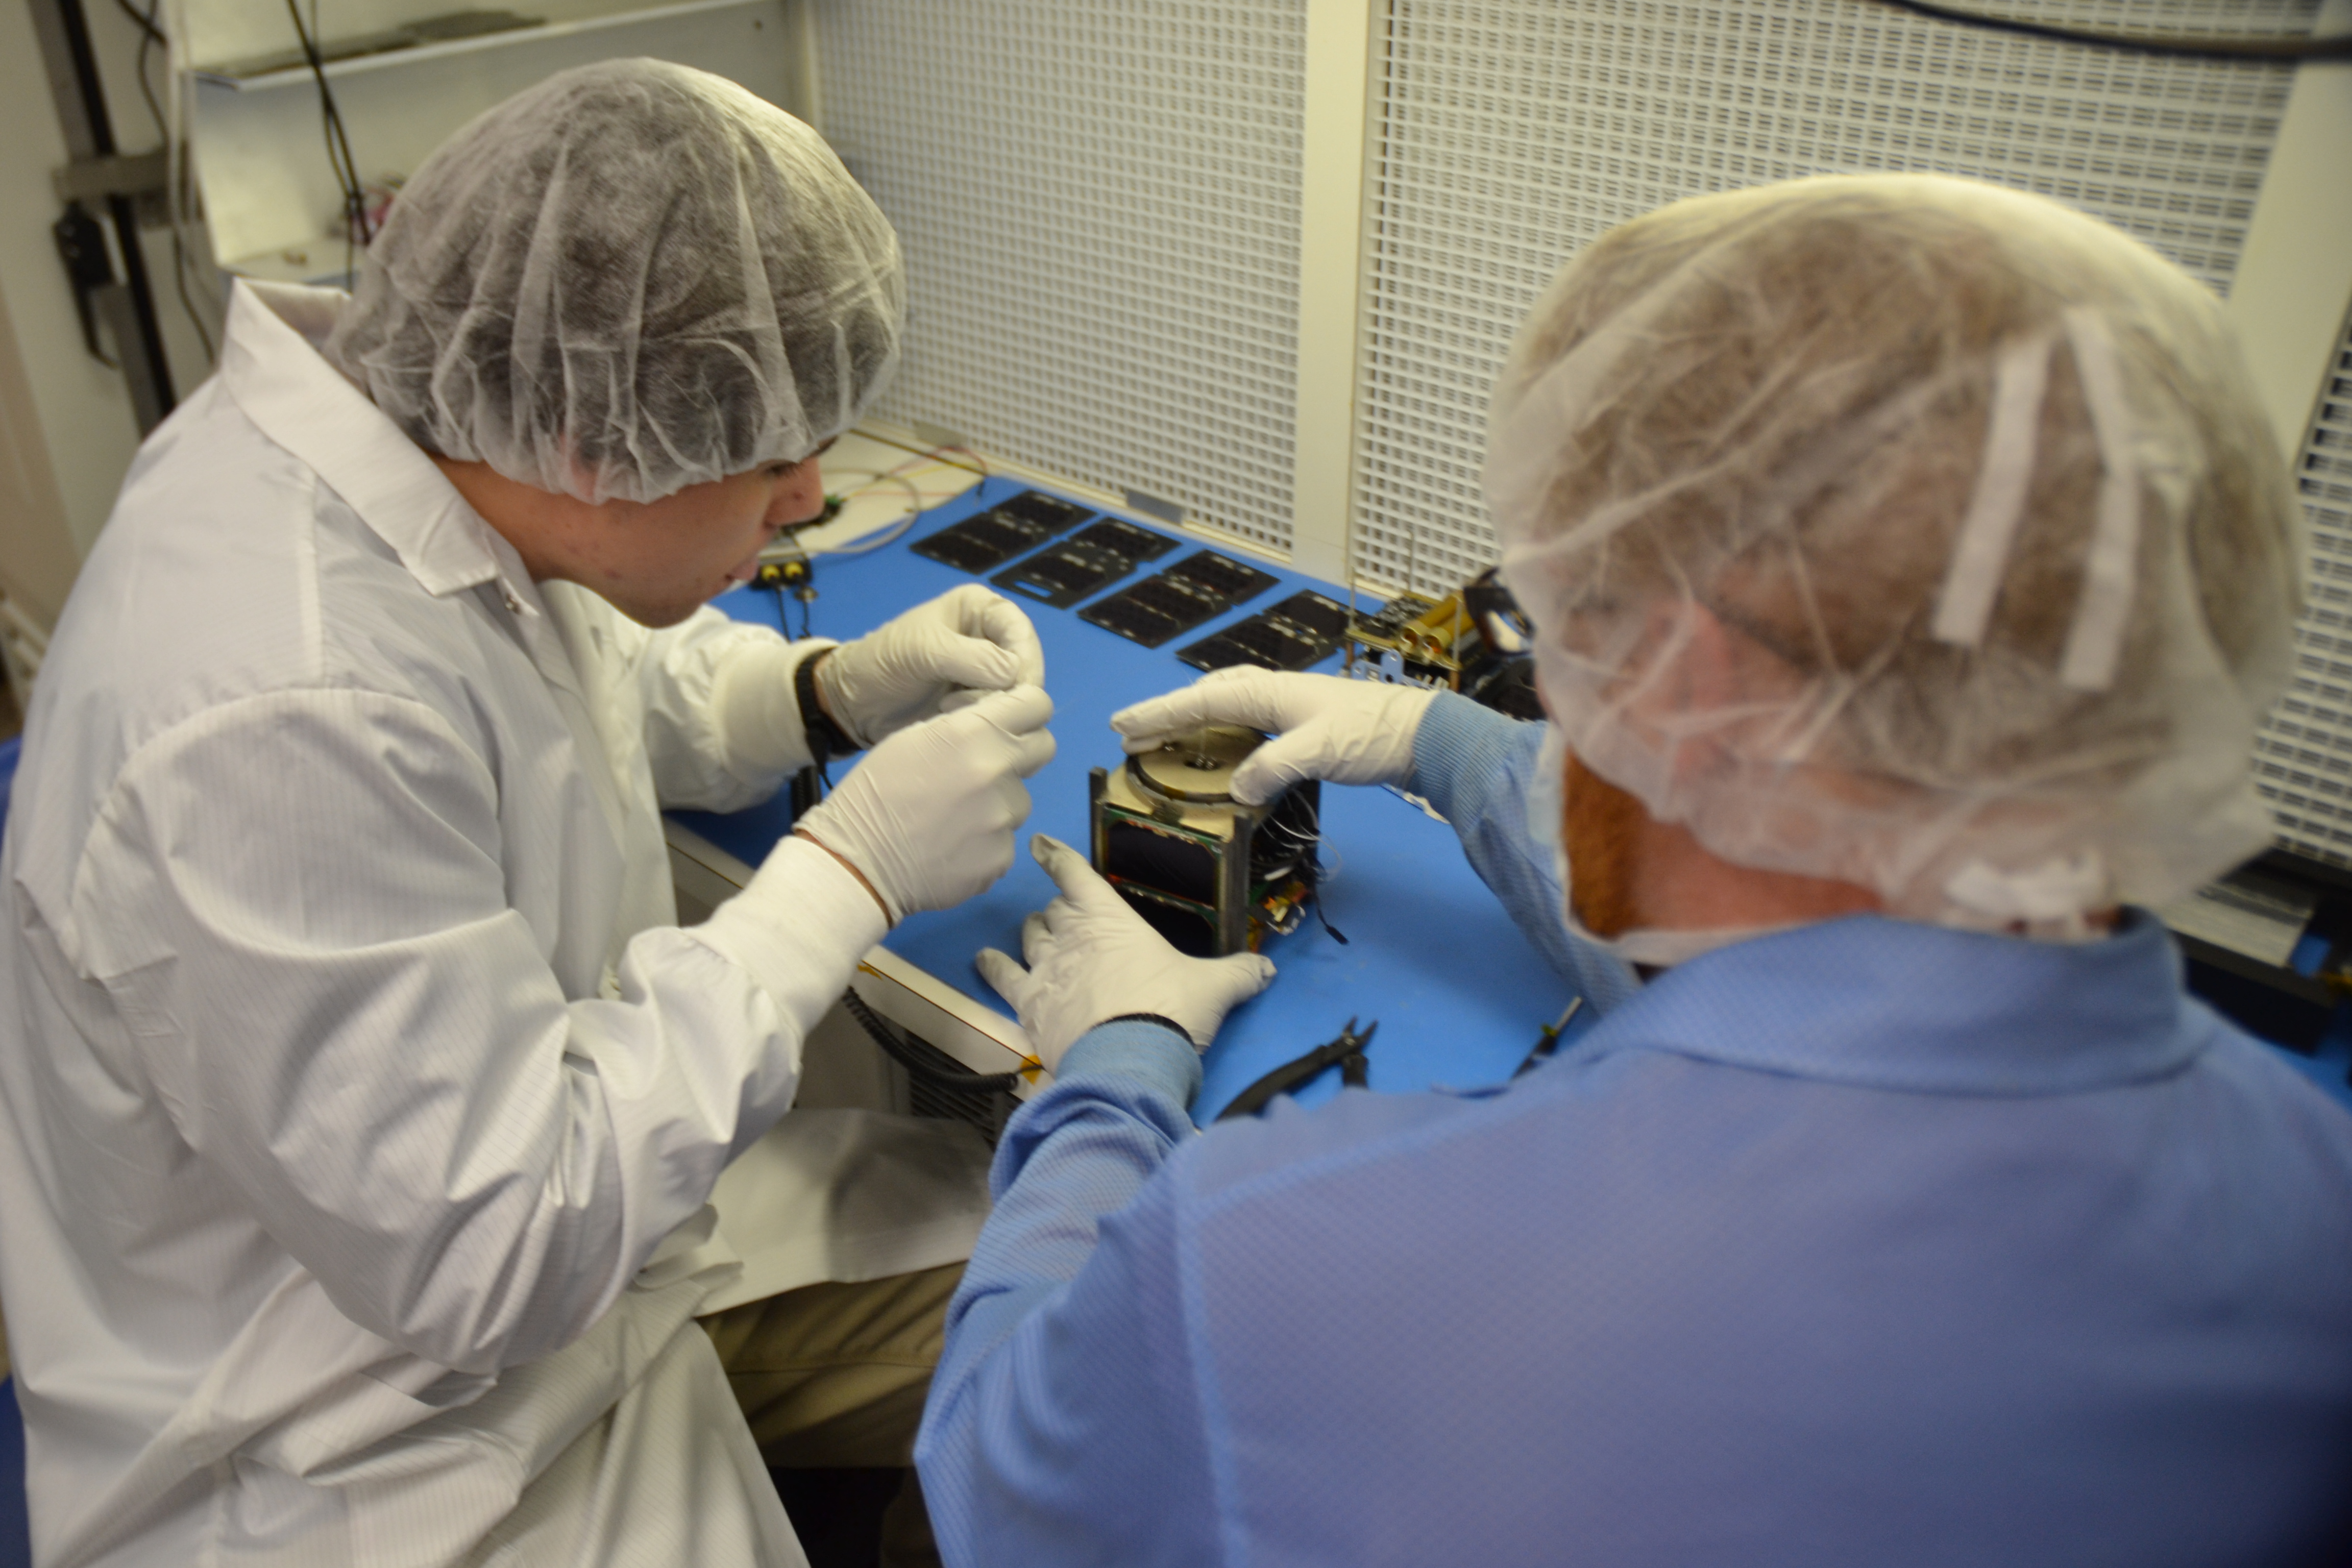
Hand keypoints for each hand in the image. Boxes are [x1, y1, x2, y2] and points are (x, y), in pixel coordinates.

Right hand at [795, 686, 1055, 920]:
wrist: (857, 862)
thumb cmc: (875, 792)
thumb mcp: (911, 738)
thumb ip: (964, 725)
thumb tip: (997, 723)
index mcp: (973, 732)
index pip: (1036, 704)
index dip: (1026, 709)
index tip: (1014, 720)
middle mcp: (997, 771)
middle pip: (1043, 748)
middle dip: (1021, 752)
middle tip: (987, 767)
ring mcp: (1003, 819)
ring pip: (1019, 800)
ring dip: (997, 804)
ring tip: (954, 817)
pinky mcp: (1001, 858)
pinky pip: (1005, 841)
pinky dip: (985, 842)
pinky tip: (952, 846)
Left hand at [816, 585, 1045, 746]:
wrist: (854, 702)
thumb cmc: (882, 663)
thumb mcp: (923, 651)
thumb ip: (971, 658)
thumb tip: (1013, 674)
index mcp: (979, 609)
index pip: (1020, 631)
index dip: (1025, 660)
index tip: (1015, 690)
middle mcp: (989, 638)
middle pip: (1025, 665)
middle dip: (1009, 690)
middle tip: (978, 709)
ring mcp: (985, 673)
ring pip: (1017, 694)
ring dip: (997, 709)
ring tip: (960, 717)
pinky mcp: (979, 704)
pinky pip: (1002, 715)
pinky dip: (989, 723)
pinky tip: (965, 729)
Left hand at [977, 835, 1274, 1069]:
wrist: (1131, 1059)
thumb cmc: (1171, 1010)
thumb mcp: (1214, 988)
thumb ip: (1239, 974)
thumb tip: (1265, 970)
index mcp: (1110, 918)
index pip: (1075, 875)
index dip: (1057, 857)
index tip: (1041, 844)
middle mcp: (1071, 935)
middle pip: (1054, 909)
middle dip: (1060, 909)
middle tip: (1069, 916)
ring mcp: (1045, 969)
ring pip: (1029, 937)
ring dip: (1033, 933)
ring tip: (1038, 936)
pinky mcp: (1028, 1004)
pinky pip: (1002, 977)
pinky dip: (992, 967)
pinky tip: (985, 961)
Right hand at [1110, 668, 1436, 805]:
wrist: (1421, 734)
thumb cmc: (1372, 735)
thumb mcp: (1319, 752)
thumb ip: (1273, 768)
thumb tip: (1235, 790)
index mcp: (1268, 692)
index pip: (1200, 701)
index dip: (1159, 714)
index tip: (1124, 726)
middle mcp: (1273, 694)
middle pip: (1206, 700)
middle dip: (1166, 716)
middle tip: (1129, 736)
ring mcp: (1288, 708)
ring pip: (1225, 709)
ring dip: (1191, 723)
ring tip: (1162, 742)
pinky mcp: (1302, 726)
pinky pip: (1245, 724)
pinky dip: (1221, 734)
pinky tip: (1220, 751)